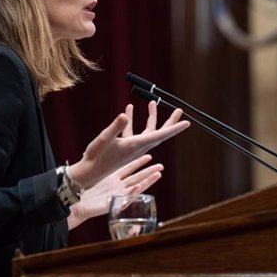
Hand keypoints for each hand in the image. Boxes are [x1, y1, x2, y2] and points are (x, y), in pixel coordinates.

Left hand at [67, 154, 162, 229]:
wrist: (72, 202)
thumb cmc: (81, 190)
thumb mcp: (93, 174)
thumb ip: (101, 165)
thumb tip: (103, 148)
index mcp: (112, 178)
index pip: (129, 168)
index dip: (139, 162)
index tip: (150, 156)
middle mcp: (116, 186)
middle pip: (137, 178)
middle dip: (149, 172)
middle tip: (161, 166)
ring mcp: (115, 195)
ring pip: (134, 187)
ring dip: (146, 181)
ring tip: (158, 175)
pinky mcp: (112, 204)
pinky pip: (124, 198)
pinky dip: (132, 193)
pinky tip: (138, 186)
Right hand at [69, 101, 188, 187]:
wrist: (90, 172)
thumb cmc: (96, 157)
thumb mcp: (104, 139)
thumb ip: (115, 127)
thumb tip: (125, 115)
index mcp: (137, 145)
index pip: (160, 135)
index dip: (174, 128)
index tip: (186, 123)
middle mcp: (138, 147)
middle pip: (160, 133)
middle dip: (170, 121)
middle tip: (179, 111)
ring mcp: (133, 147)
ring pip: (148, 131)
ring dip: (151, 118)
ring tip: (151, 103)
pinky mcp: (126, 147)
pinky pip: (135, 132)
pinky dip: (134, 121)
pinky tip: (129, 110)